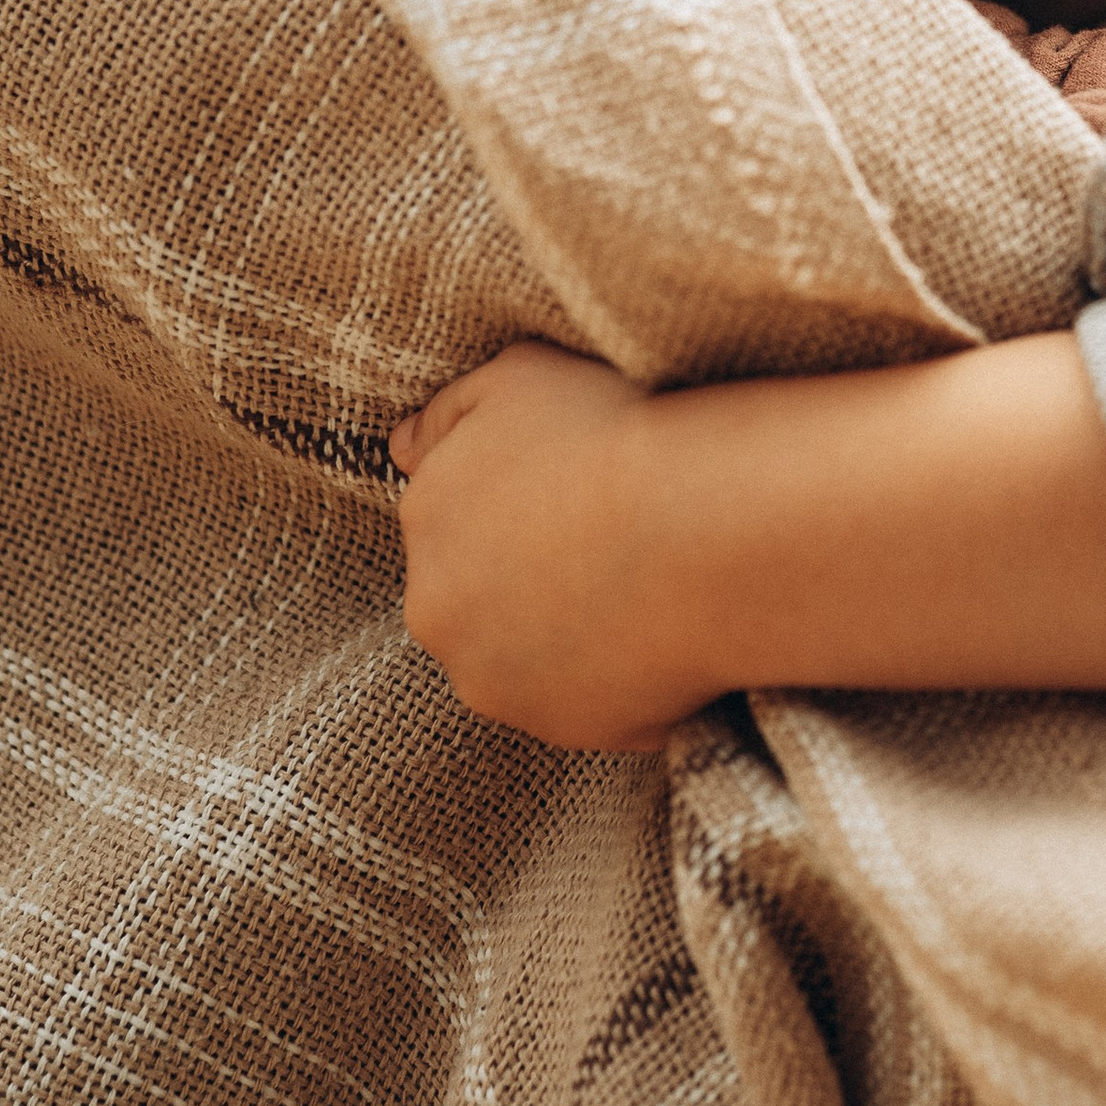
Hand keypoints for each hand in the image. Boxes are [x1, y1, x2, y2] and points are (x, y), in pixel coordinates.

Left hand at [390, 340, 705, 748]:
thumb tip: (403, 445)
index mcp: (424, 519)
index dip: (519, 501)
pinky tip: (664, 633)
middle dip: (529, 575)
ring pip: (526, 657)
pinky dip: (620, 680)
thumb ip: (448, 410)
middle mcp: (438, 612)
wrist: (702, 525)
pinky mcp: (563, 730)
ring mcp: (496, 682)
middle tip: (609, 540)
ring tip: (644, 588)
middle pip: (479, 595)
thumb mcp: (519, 375)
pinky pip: (590, 704)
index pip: (456, 515)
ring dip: (567, 633)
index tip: (577, 488)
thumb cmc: (614, 434)